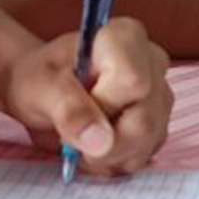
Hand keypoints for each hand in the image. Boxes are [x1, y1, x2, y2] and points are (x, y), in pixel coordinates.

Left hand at [0, 17, 171, 176]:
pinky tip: (93, 146)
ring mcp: (159, 96)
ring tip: (79, 138)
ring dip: (106, 156)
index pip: (134, 83)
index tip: (74, 105)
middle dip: (102, 143)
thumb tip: (99, 141)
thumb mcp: (41, 88)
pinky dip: (112, 161)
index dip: (102, 106)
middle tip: (69, 135)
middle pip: (143, 121)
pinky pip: (143, 155)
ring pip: (145, 144)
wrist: (41, 91)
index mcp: (127, 37)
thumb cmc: (39, 78)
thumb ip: (68, 108)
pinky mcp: (157, 124)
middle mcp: (152, 63)